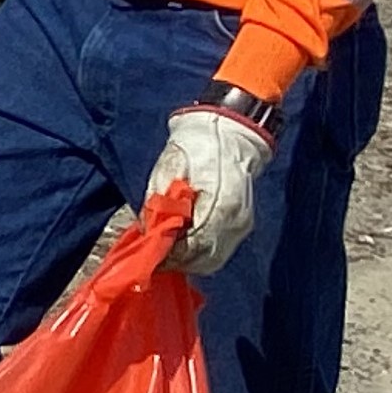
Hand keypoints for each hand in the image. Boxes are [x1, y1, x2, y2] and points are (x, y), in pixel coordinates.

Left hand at [145, 104, 275, 276]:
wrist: (231, 132)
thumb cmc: (198, 146)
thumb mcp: (171, 167)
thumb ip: (159, 201)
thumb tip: (148, 231)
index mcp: (220, 202)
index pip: (193, 244)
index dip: (171, 253)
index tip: (153, 253)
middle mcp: (235, 219)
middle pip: (204, 258)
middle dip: (179, 260)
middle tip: (158, 255)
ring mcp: (241, 224)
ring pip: (213, 260)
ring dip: (189, 260)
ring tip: (170, 251)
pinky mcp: (243, 225)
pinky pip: (220, 251)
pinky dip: (201, 254)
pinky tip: (185, 245)